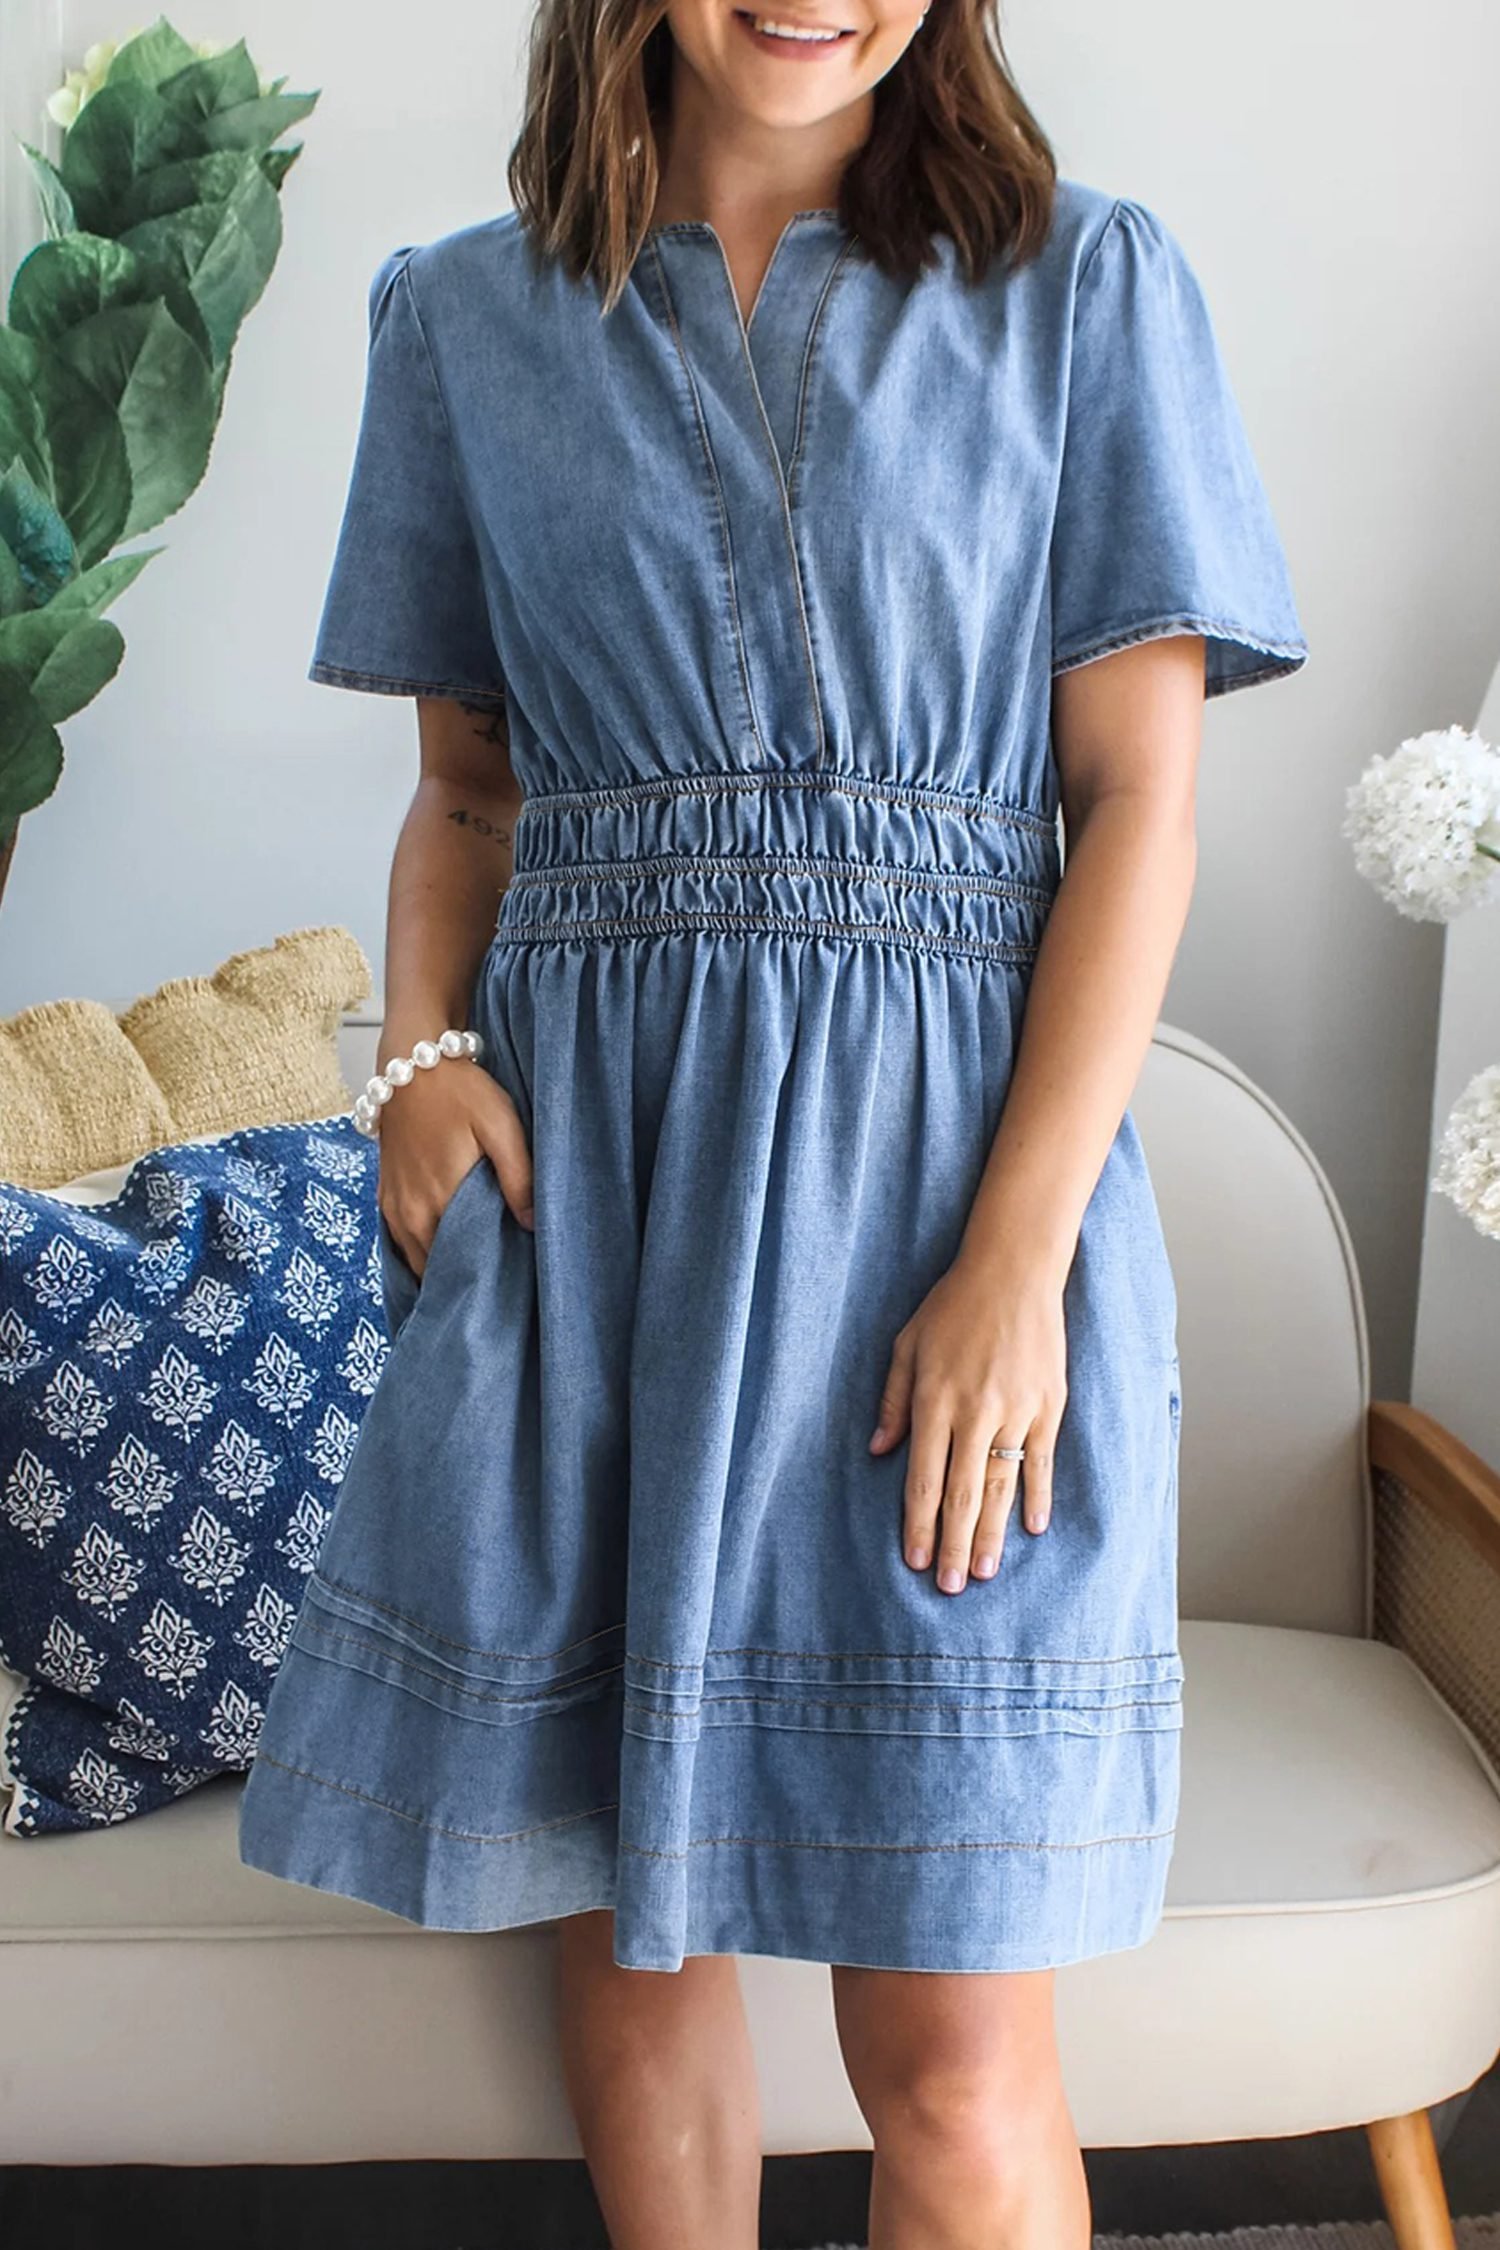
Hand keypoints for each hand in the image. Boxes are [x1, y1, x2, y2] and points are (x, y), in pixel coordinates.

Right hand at [376, 1054, 533, 1277]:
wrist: (409, 1064)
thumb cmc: (459, 1092)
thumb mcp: (501, 1127)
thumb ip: (519, 1178)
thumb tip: (532, 1224)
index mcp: (437, 1203)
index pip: (457, 1267)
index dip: (479, 1281)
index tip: (502, 1286)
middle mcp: (408, 1214)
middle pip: (434, 1269)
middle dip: (461, 1279)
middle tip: (493, 1285)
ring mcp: (392, 1206)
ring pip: (415, 1258)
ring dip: (439, 1267)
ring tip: (471, 1272)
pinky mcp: (385, 1194)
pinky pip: (401, 1239)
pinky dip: (421, 1248)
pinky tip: (445, 1248)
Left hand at [868, 1249, 1066, 1591]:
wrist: (1012, 1272)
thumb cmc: (952, 1307)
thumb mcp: (906, 1347)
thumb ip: (893, 1402)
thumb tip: (880, 1452)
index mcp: (934, 1402)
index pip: (922, 1480)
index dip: (917, 1525)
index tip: (913, 1560)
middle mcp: (974, 1413)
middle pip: (961, 1493)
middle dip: (952, 1545)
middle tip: (950, 1586)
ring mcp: (1015, 1410)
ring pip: (1001, 1485)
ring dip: (991, 1533)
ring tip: (984, 1572)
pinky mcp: (1048, 1405)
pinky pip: (1040, 1460)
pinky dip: (1037, 1496)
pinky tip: (1032, 1528)